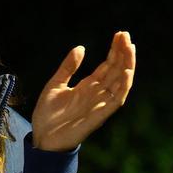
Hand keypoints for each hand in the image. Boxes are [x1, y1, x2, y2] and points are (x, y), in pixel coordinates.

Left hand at [31, 31, 136, 151]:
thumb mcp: (55, 84)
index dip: (114, 51)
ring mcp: (100, 104)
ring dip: (127, 66)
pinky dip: (123, 87)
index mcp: (87, 86)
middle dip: (122, 53)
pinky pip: (116, 100)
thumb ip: (68, 67)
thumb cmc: (47, 115)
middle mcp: (97, 94)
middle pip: (116, 70)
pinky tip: (126, 72)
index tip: (120, 35)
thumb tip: (81, 47)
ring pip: (120, 82)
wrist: (42, 138)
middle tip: (126, 35)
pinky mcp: (100, 115)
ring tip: (130, 48)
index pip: (107, 66)